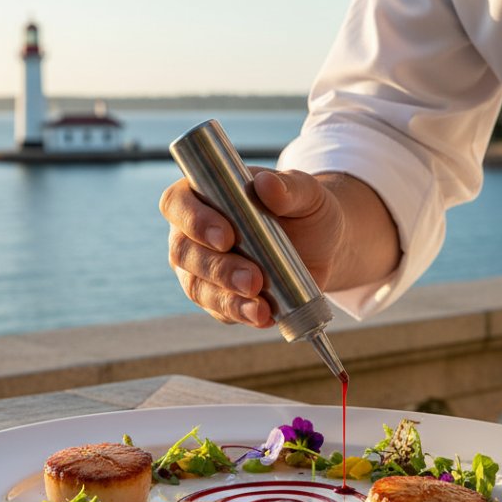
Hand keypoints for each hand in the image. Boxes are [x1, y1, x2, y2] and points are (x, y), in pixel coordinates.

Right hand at [157, 169, 348, 326]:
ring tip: (260, 306)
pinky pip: (219, 310)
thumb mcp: (307, 193)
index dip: (194, 221)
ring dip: (227, 298)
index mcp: (204, 193)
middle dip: (217, 268)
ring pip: (197, 287)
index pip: (178, 204)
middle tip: (252, 279)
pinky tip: (263, 315)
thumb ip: (289, 188)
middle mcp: (193, 232)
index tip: (226, 237)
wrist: (323, 248)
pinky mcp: (217, 297)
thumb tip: (267, 185)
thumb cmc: (305, 210)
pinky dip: (241, 314)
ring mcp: (200, 268)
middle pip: (183, 251)